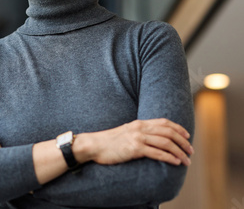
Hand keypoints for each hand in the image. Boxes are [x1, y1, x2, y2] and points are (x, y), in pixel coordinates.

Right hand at [79, 118, 193, 165]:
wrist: (93, 145)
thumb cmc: (108, 142)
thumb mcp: (125, 133)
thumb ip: (138, 133)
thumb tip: (150, 140)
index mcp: (138, 123)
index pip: (164, 122)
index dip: (178, 128)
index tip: (187, 136)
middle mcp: (140, 128)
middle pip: (168, 132)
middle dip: (183, 141)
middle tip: (191, 150)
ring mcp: (137, 138)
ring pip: (166, 143)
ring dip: (179, 152)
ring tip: (186, 160)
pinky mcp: (134, 149)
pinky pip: (157, 153)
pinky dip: (169, 158)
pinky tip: (176, 162)